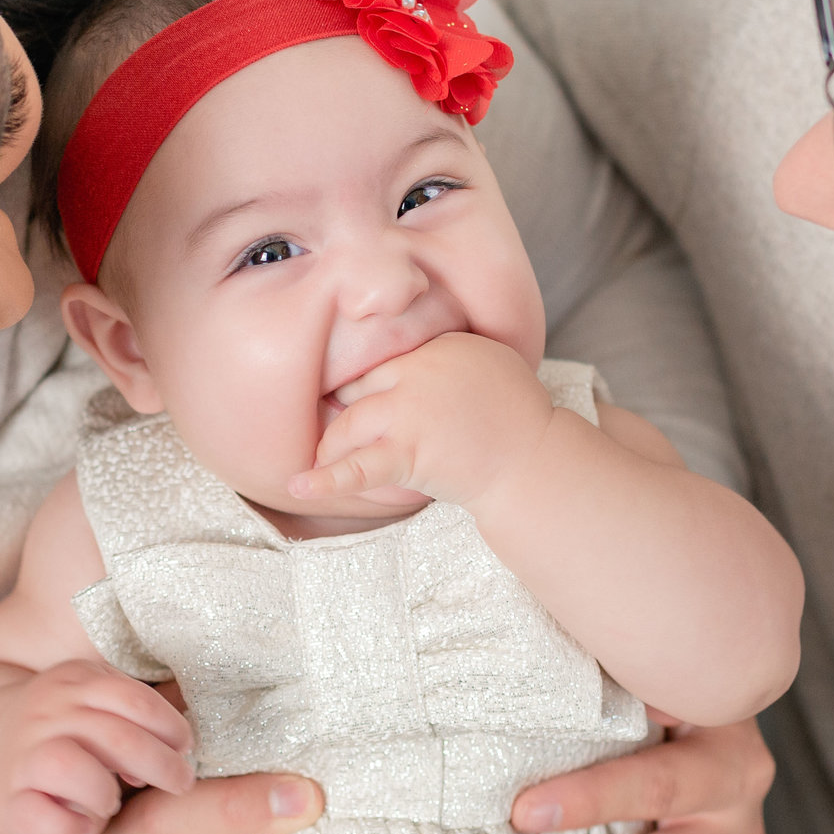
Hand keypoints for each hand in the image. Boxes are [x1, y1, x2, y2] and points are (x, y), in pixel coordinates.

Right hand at [0, 659, 196, 833]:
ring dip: (105, 793)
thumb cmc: (70, 737)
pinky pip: (43, 818)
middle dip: (161, 766)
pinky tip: (84, 826)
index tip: (186, 749)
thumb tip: (185, 745)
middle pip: (118, 738)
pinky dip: (72, 828)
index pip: (136, 701)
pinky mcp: (7, 801)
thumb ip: (136, 716)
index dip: (172, 729)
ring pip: (73, 770)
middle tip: (180, 783)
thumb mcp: (99, 708)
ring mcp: (21, 754)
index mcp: (75, 680)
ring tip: (112, 802)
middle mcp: (45, 711)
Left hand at [290, 331, 553, 505]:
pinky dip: (325, 480)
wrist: (535, 460)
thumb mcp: (490, 362)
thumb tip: (424, 357)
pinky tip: (298, 487)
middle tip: (337, 437)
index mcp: (436, 347)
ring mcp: (408, 411)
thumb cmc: (520, 418)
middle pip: (355, 392)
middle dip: (342, 418)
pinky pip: (357, 467)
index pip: (381, 365)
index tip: (358, 405)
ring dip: (332, 449)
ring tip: (326, 464)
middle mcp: (417, 371)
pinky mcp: (407, 452)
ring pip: (347, 426)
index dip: (367, 391)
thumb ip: (452, 354)